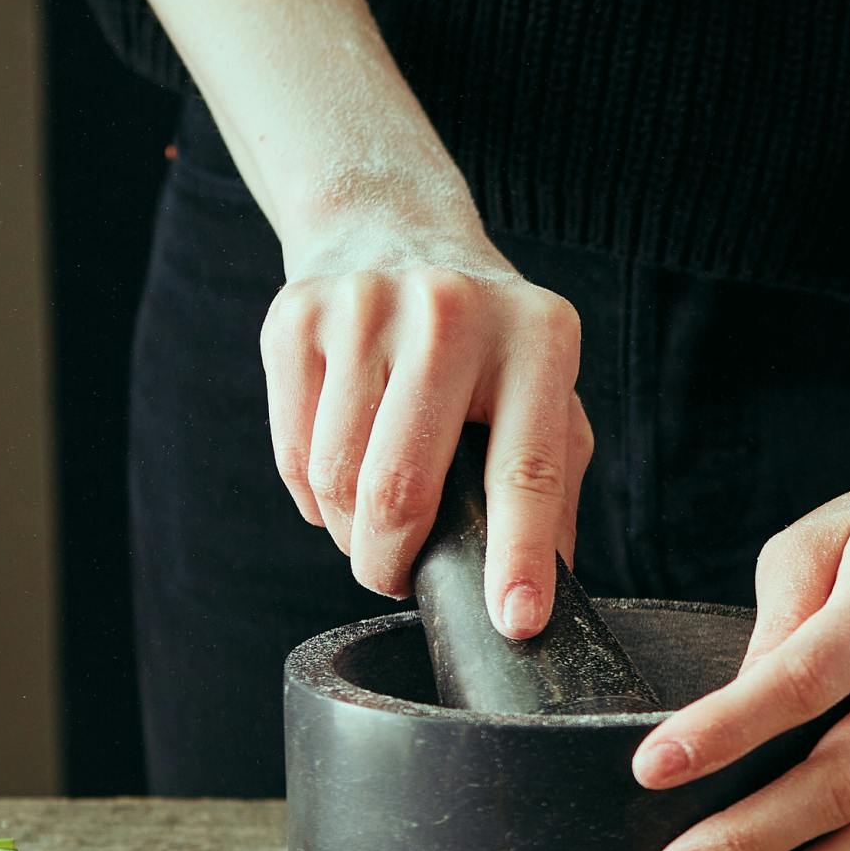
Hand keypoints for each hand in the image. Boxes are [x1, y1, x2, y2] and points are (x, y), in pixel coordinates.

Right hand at [261, 224, 591, 635]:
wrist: (393, 229)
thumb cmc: (488, 343)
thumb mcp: (546, 392)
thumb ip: (556, 486)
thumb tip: (548, 594)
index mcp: (538, 336)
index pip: (527, 469)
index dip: (518, 556)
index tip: (515, 621)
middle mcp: (452, 312)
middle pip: (402, 488)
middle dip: (394, 564)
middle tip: (401, 579)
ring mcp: (365, 308)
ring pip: (337, 480)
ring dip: (351, 534)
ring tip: (375, 526)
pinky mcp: (295, 318)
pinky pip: (293, 454)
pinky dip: (314, 496)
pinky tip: (339, 481)